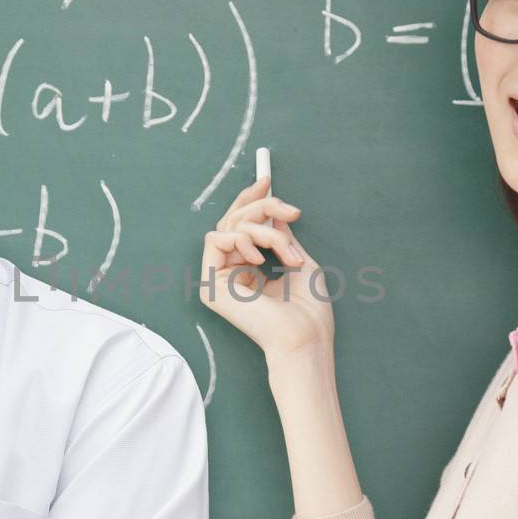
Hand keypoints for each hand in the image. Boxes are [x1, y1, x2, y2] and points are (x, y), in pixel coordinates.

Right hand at [198, 175, 334, 359]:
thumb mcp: (297, 258)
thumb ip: (279, 234)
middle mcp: (230, 274)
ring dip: (263, 231)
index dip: (249, 201)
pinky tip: (259, 259)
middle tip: (290, 211)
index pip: (239, 227)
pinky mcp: (209, 285)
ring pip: (228, 227)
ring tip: (287, 254)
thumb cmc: (308, 309)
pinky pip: (215, 240)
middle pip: (231, 221)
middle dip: (261, 207)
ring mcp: (218, 280)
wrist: (304, 337)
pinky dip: (241, 240)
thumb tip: (271, 208)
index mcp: (249, 271)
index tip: (266, 181)